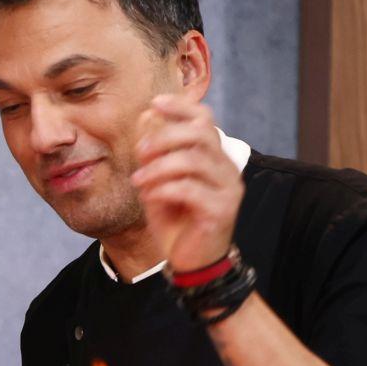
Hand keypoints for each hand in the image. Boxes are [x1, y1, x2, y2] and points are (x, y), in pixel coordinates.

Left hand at [130, 94, 241, 272]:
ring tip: (139, 180)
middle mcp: (226, 169)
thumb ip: (154, 153)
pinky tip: (150, 196)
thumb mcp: (159, 182)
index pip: (205, 120)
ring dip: (158, 167)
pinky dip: (163, 188)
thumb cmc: (176, 221)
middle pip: (201, 134)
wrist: (191, 262)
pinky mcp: (221, 211)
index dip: (181, 107)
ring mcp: (227, 190)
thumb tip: (147, 116)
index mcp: (214, 157)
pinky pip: (190, 189)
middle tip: (140, 151)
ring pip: (194, 161)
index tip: (155, 103)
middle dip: (165, 137)